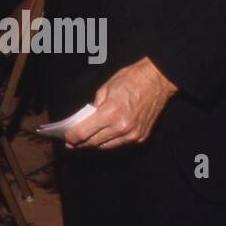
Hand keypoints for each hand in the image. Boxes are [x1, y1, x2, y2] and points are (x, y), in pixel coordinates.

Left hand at [63, 57, 177, 149]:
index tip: (66, 139)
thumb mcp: (106, 88)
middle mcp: (122, 127)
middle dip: (81, 144)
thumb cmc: (132, 79)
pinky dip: (110, 142)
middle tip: (71, 144)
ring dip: (95, 145)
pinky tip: (103, 138)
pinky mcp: (141, 137)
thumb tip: (87, 120)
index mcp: (111, 113)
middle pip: (94, 143)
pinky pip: (120, 144)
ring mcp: (132, 134)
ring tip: (85, 142)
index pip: (85, 133)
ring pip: (107, 147)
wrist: (159, 80)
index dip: (72, 138)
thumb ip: (95, 107)